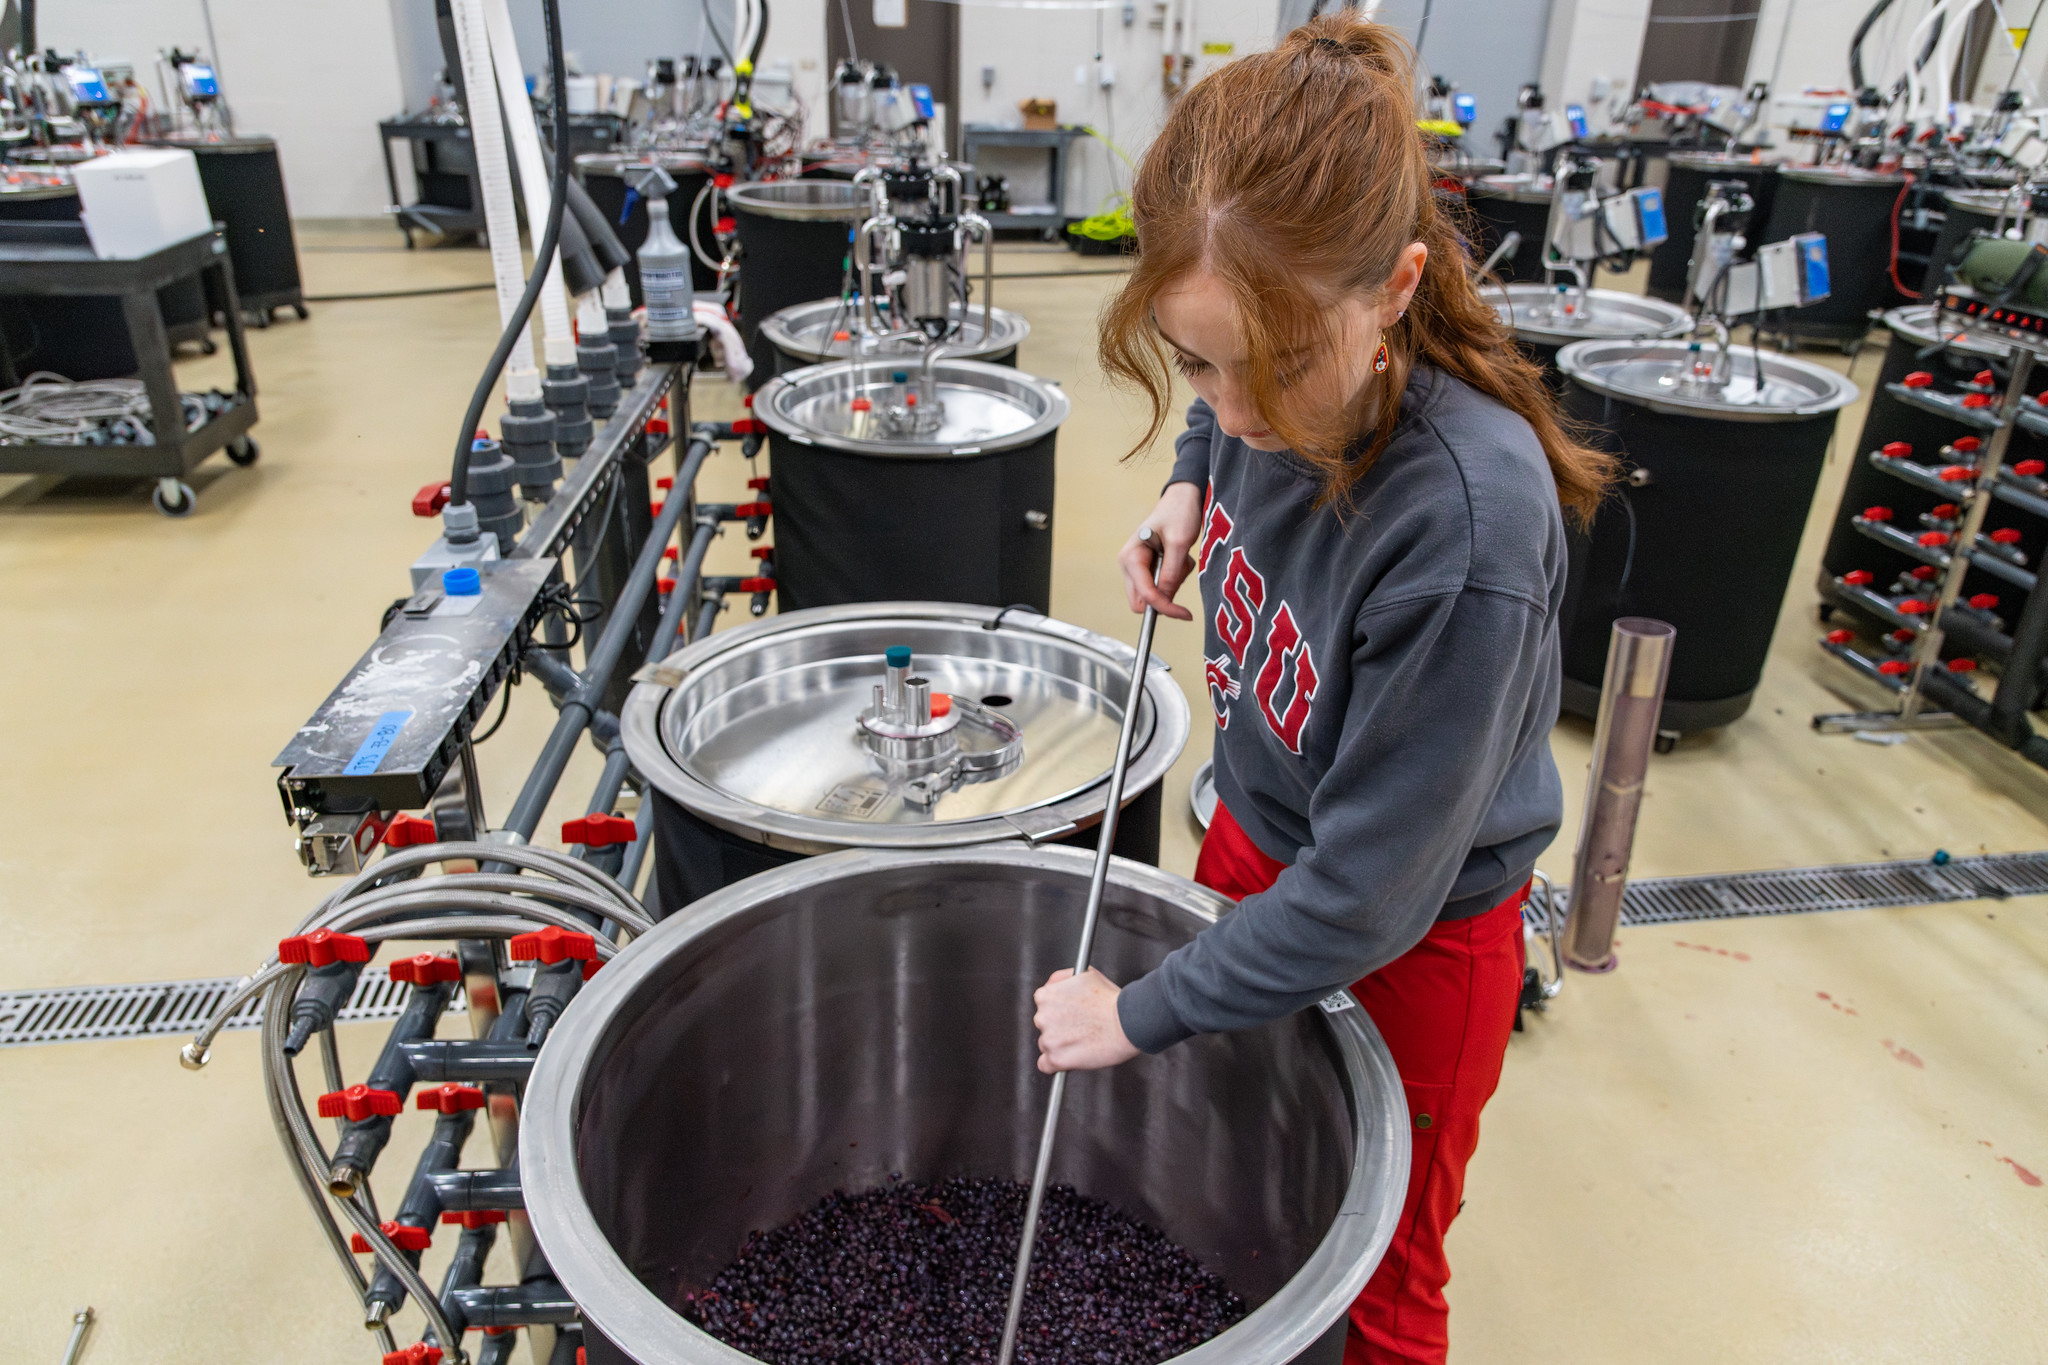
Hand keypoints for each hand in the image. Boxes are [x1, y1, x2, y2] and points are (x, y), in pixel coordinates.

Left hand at [1032, 968, 1140, 1073]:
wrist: (1128, 1022)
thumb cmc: (1111, 1000)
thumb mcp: (1085, 974)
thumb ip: (1063, 977)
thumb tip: (1053, 984)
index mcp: (1046, 996)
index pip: (1043, 1005)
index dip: (1059, 1010)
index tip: (1071, 1014)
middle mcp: (1042, 1017)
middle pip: (1044, 1025)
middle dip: (1059, 1027)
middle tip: (1080, 1028)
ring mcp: (1048, 1039)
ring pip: (1046, 1045)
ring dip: (1060, 1045)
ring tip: (1083, 1041)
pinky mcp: (1057, 1059)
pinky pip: (1046, 1065)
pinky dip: (1056, 1064)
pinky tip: (1071, 1058)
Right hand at [1119, 482, 1202, 620]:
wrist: (1182, 499)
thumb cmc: (1179, 513)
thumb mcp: (1179, 543)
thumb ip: (1171, 572)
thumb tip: (1165, 599)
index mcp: (1131, 557)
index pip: (1144, 595)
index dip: (1165, 607)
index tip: (1186, 614)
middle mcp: (1129, 564)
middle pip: (1142, 601)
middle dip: (1166, 596)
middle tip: (1182, 575)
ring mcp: (1137, 567)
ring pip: (1153, 594)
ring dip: (1173, 582)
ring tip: (1181, 558)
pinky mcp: (1147, 567)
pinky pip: (1160, 585)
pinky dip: (1174, 577)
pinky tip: (1179, 557)